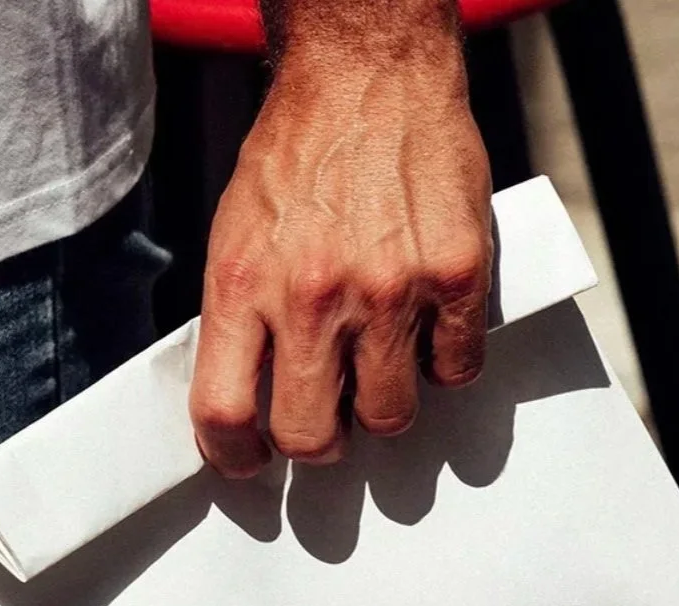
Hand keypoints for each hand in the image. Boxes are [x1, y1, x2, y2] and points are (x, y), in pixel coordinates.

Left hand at [190, 12, 492, 476]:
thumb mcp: (238, 230)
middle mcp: (312, 294)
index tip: (251, 461)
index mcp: (244, 282)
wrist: (370, 70)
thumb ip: (241, 315)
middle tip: (329, 423)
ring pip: (390, 416)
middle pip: (311, 436)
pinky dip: (443, 364)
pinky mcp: (454, 276)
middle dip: (320, 442)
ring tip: (381, 364)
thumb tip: (250, 398)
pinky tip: (428, 329)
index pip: (224, 412)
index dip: (235, 456)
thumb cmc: (302, 151)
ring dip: (384, 405)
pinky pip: (455, 370)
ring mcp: (389, 290)